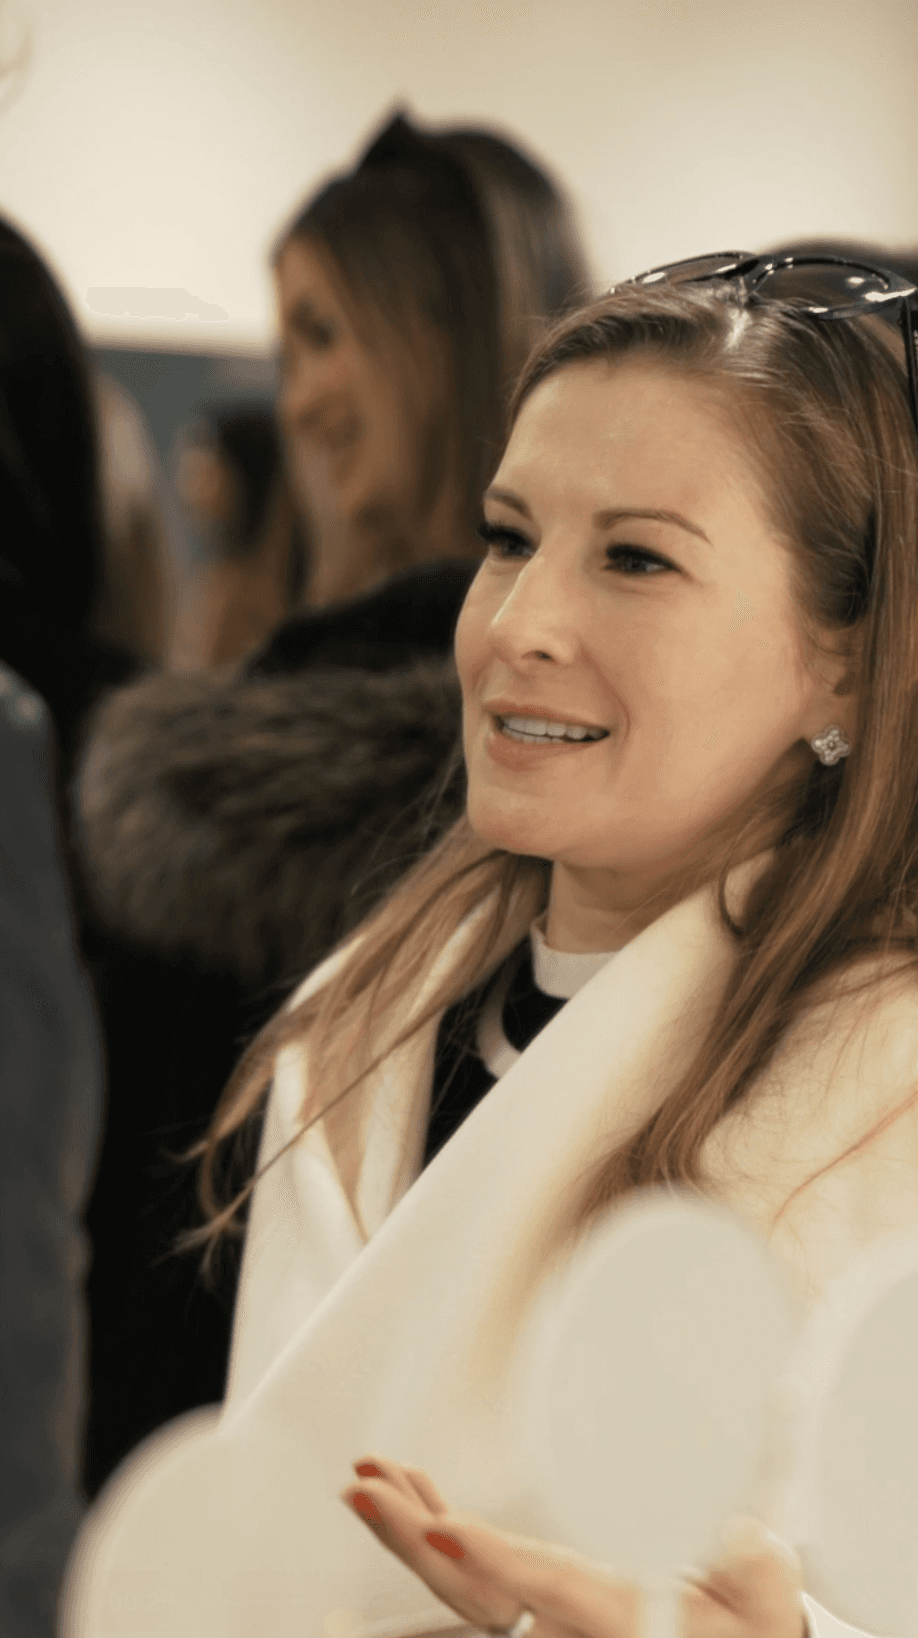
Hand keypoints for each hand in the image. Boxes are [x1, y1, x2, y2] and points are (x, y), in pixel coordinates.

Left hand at [341, 1455, 805, 1637]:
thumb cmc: (748, 1635)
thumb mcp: (769, 1609)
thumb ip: (761, 1578)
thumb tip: (745, 1544)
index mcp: (608, 1618)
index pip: (538, 1585)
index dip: (487, 1557)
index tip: (439, 1526)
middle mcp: (559, 1627)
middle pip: (467, 1592)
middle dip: (408, 1538)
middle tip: (361, 1487)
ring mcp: (539, 1617)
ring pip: (456, 1583)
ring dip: (407, 1525)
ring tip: (367, 1476)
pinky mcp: (535, 1599)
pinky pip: (472, 1571)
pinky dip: (436, 1526)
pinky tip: (412, 1490)